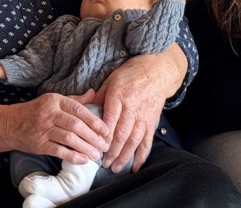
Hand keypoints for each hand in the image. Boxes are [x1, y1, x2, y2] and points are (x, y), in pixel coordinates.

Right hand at [0, 93, 109, 164]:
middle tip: (104, 146)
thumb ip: (74, 100)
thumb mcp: (53, 101)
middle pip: (76, 125)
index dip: (94, 121)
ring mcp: (43, 128)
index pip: (79, 109)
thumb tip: (93, 93)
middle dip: (93, 137)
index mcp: (55, 100)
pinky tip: (83, 160)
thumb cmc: (35, 112)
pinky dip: (73, 156)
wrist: (9, 124)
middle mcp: (49, 113)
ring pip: (69, 138)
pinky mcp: (38, 143)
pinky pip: (59, 150)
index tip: (106, 130)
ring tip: (96, 155)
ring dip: (85, 148)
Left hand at [80, 52, 180, 172]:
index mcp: (119, 96)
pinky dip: (142, 156)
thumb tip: (84, 111)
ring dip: (125, 156)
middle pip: (122, 133)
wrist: (156, 72)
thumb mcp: (110, 80)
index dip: (102, 135)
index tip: (94, 147)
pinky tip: (136, 167)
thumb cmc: (129, 75)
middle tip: (103, 163)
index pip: (109, 119)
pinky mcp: (152, 122)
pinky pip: (147, 141)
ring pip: (134, 140)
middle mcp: (132, 108)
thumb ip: (98, 98)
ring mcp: (144, 117)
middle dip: (112, 151)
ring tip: (115, 168)